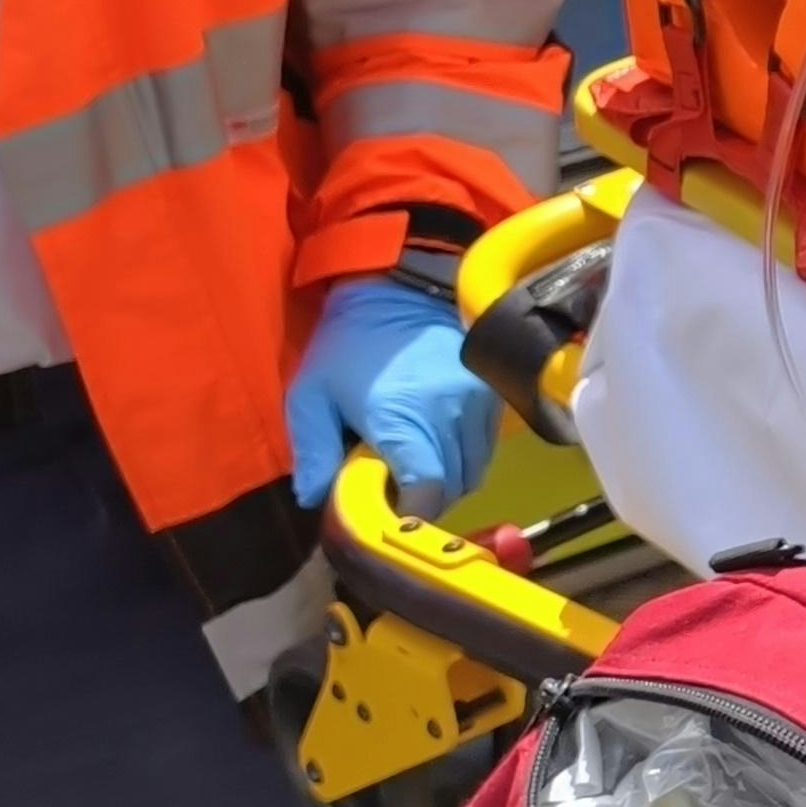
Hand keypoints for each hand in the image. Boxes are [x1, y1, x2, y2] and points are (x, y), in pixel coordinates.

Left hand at [284, 276, 501, 514]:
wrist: (401, 288)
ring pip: (475, 470)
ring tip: (419, 468)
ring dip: (450, 480)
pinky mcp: (495, 394)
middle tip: (397, 489)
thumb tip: (315, 499)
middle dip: (427, 499)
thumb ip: (311, 450)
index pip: (428, 491)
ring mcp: (479, 404)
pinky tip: (440, 445)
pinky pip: (487, 447)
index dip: (413, 515)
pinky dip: (466, 457)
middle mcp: (451, 414)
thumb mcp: (310, 394)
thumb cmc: (349, 344)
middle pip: (454, 486)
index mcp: (403, 418)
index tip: (394, 519)